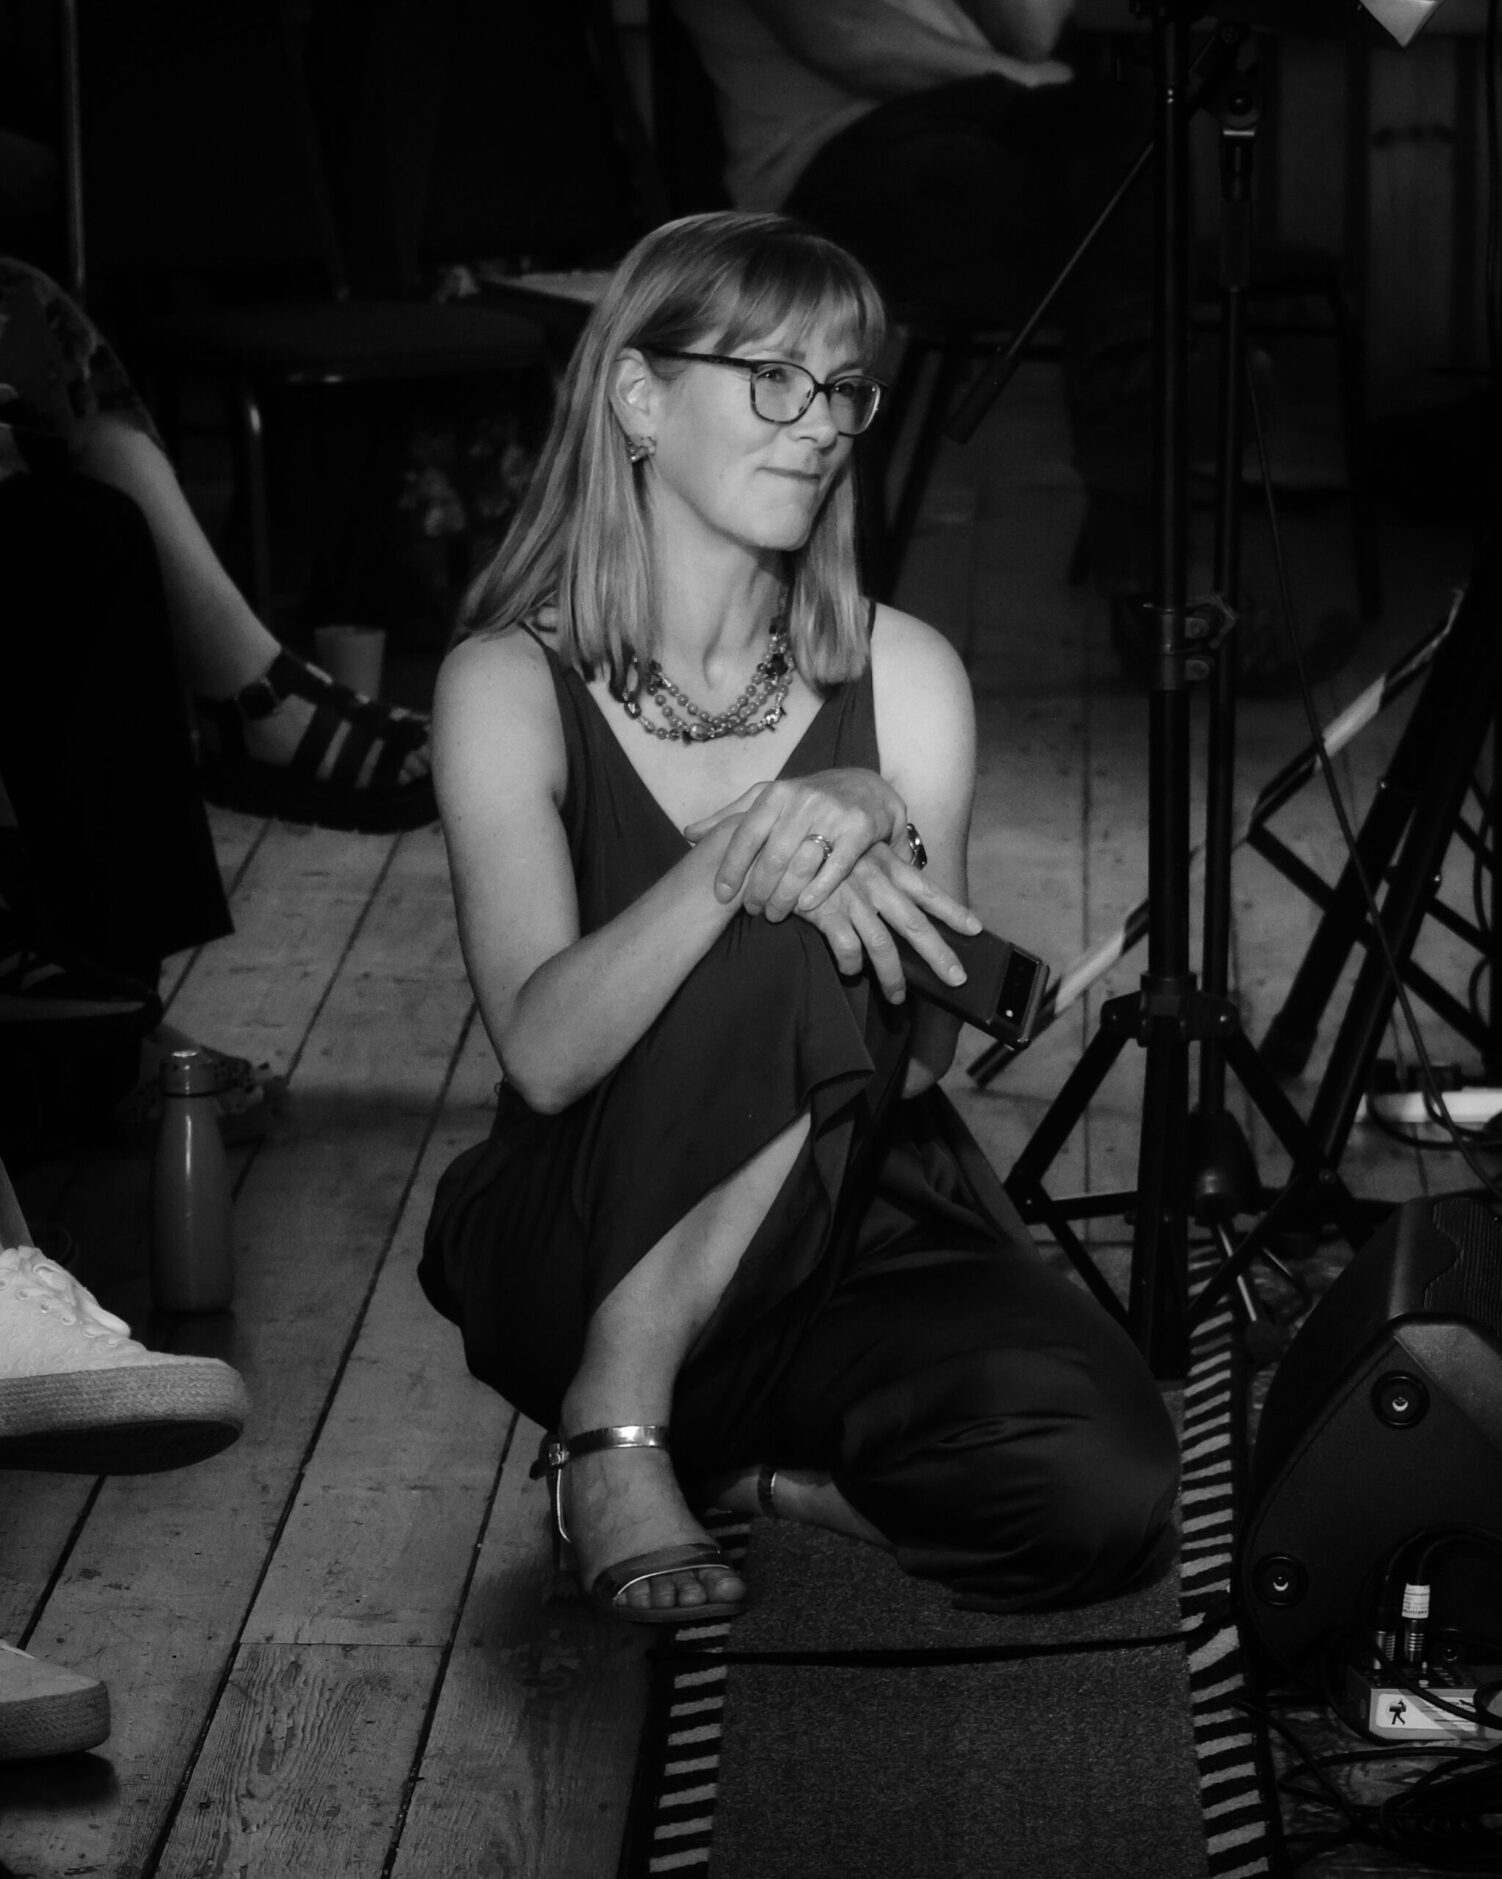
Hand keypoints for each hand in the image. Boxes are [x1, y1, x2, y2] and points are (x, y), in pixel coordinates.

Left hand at [682, 769, 904, 919]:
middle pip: (772, 856)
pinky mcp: (860, 828)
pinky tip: (805, 907)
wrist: (868, 788)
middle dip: (758, 889)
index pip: (746, 834)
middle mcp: (803, 800)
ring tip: (775, 914)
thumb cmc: (811, 799)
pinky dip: (818, 890)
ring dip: (784, 897)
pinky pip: (835, 867)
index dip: (731, 868)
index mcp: (777, 792)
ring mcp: (833, 813)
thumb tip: (688, 834)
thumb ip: (731, 817)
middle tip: (751, 911)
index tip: (720, 895)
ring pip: (800, 865)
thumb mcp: (770, 799)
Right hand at [794, 845, 979, 1002]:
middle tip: (957, 979)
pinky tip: (853, 972)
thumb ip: (884, 864)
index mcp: (888, 867)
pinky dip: (852, 966)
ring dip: (894, 977)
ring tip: (898, 998)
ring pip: (883, 947)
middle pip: (915, 925)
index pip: (928, 890)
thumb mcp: (860, 849)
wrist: (783, 845)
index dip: (953, 910)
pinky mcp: (826, 914)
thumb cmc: (824, 849)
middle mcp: (876, 884)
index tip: (976, 928)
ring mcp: (852, 900)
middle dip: (939, 955)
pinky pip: (847, 949)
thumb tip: (908, 878)